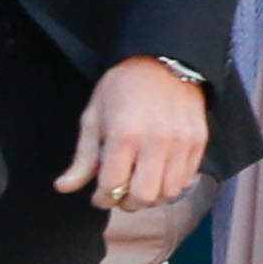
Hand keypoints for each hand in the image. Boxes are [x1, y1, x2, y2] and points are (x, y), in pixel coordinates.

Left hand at [55, 57, 208, 213]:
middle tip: (119, 193)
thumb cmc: (122, 88)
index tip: (99, 195)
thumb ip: (82, 158)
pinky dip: (170, 186)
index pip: (112, 187)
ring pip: (167, 194)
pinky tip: (157, 174)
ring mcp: (181, 143)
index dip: (102, 198)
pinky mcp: (199, 142)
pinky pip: (186, 181)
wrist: (164, 61)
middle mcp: (156, 142)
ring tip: (138, 184)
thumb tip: (63, 187)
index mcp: (124, 135)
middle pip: (143, 197)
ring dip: (150, 197)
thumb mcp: (93, 117)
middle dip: (126, 202)